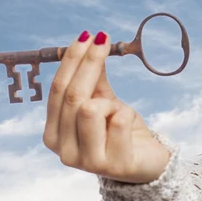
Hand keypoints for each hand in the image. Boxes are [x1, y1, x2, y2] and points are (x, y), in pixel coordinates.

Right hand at [43, 31, 169, 183]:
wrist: (148, 164)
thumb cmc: (122, 133)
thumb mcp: (104, 102)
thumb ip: (93, 79)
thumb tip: (89, 42)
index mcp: (53, 135)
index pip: (57, 90)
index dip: (72, 60)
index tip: (87, 35)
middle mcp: (63, 151)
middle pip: (73, 96)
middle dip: (89, 63)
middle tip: (103, 39)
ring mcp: (86, 162)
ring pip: (92, 109)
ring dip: (112, 103)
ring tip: (119, 113)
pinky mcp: (113, 165)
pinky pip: (119, 120)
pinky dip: (128, 115)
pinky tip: (130, 128)